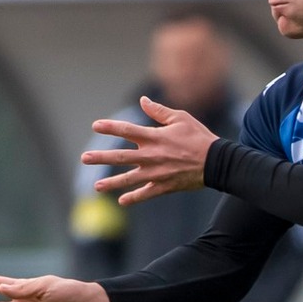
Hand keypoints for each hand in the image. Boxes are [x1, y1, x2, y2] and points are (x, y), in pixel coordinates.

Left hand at [78, 95, 216, 205]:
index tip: (95, 126)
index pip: (127, 131)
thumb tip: (143, 100)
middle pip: (120, 157)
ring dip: (111, 183)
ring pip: (129, 179)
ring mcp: (156, 173)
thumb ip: (159, 111)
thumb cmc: (199, 137)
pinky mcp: (164, 186)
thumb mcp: (181, 118)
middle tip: (84, 159)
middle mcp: (152, 156)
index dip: (110, 127)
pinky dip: (134, 198)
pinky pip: (146, 194)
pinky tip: (122, 201)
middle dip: (101, 158)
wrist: (217, 162)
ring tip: (96, 187)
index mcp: (155, 137)